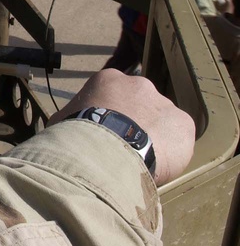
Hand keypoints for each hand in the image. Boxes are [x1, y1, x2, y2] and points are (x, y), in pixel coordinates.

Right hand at [49, 69, 194, 185]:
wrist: (104, 152)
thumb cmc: (77, 135)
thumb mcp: (62, 121)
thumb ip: (70, 119)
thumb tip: (65, 130)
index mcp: (108, 79)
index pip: (112, 94)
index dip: (109, 115)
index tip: (105, 133)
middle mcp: (139, 84)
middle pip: (140, 105)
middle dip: (134, 122)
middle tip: (124, 147)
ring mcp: (164, 103)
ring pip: (161, 122)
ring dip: (152, 137)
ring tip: (139, 160)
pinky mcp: (184, 124)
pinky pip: (178, 139)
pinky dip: (171, 152)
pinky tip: (156, 165)